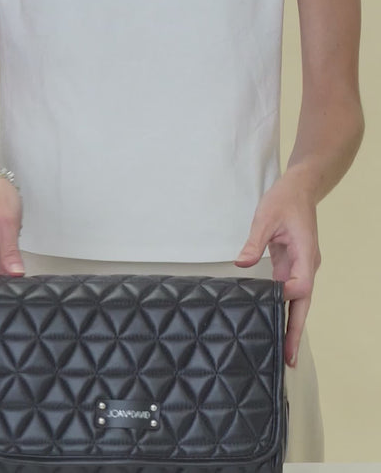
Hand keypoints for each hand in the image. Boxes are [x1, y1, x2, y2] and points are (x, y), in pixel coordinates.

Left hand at [234, 173, 320, 368]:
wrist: (299, 188)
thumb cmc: (284, 200)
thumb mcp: (266, 218)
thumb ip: (254, 242)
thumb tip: (241, 264)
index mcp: (305, 254)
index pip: (300, 285)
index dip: (285, 297)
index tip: (269, 303)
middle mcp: (306, 265)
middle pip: (303, 303)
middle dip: (295, 330)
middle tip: (288, 358)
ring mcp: (300, 266)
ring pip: (297, 300)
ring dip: (290, 323)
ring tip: (282, 350)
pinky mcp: (290, 264)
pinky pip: (288, 290)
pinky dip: (281, 307)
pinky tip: (271, 320)